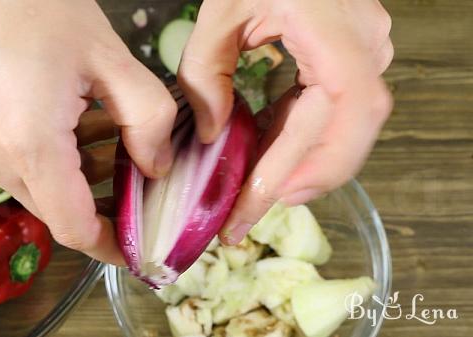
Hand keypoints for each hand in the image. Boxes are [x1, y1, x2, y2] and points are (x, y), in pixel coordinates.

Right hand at [0, 0, 177, 263]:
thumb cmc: (34, 6)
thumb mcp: (109, 57)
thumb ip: (146, 118)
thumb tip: (158, 165)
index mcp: (31, 147)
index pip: (77, 228)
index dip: (114, 246)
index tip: (143, 247)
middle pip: (63, 212)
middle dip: (109, 206)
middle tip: (149, 182)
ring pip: (47, 189)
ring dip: (89, 177)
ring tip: (124, 142)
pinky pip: (29, 167)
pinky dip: (65, 159)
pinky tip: (90, 123)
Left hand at [178, 0, 393, 244]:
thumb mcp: (221, 12)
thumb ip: (206, 75)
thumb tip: (214, 135)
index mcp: (336, 35)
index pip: (325, 121)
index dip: (290, 171)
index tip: (250, 207)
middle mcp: (366, 49)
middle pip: (348, 139)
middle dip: (300, 182)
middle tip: (250, 211)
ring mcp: (366, 55)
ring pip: (345, 134)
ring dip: (299, 166)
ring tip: (253, 189)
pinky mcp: (353, 61)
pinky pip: (333, 114)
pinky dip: (300, 140)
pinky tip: (266, 151)